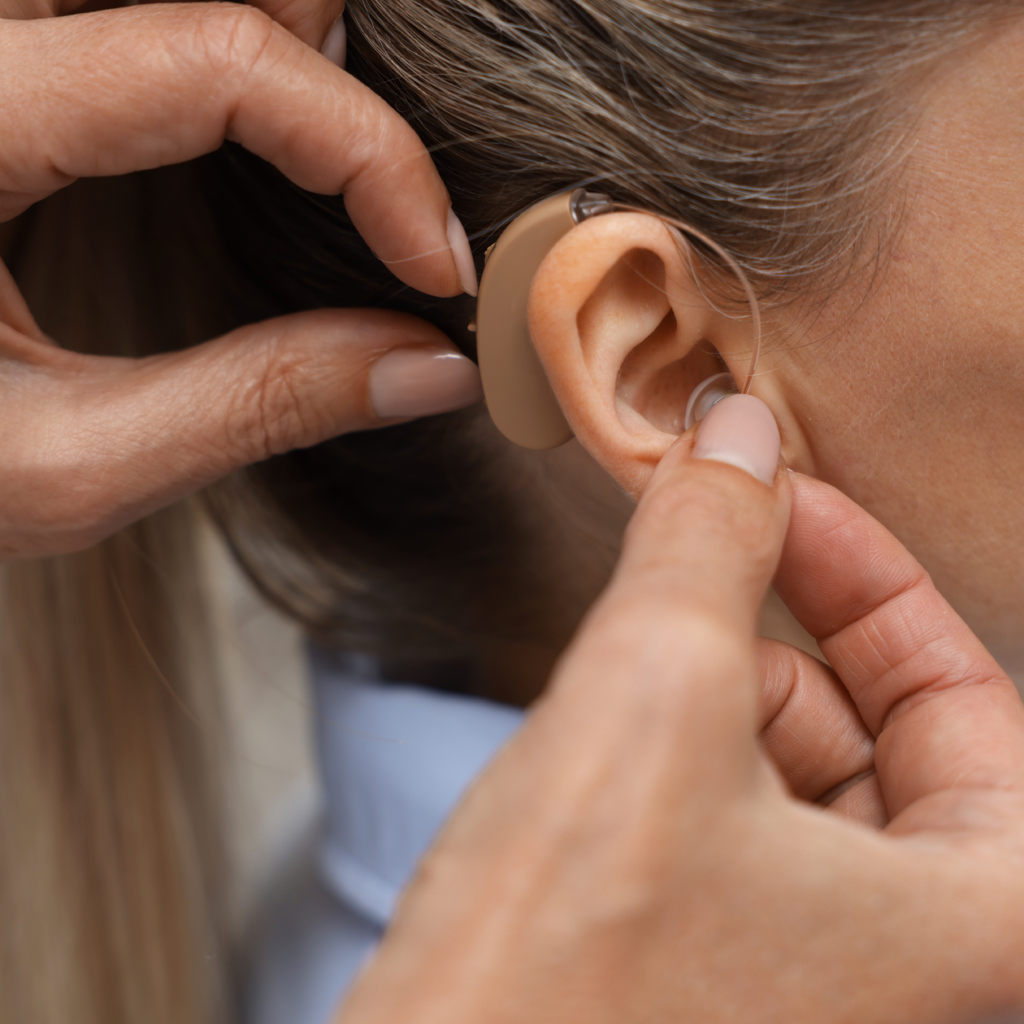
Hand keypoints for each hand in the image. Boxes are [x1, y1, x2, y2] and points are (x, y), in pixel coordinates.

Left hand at [0, 0, 479, 557]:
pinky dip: (213, 46)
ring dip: (275, 35)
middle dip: (330, 56)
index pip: (217, 59)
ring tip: (320, 163)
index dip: (370, 153)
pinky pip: (119, 9)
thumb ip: (260, 406)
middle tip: (377, 198)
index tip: (434, 267)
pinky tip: (235, 125)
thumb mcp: (66, 470)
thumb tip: (431, 368)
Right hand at [337, 397, 1023, 1023]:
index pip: (965, 684)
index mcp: (982, 923)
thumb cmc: (554, 984)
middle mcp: (921, 965)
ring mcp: (819, 975)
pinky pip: (730, 815)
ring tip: (630, 648)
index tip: (776, 492)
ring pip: (793, 764)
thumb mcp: (650, 701)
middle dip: (776, 619)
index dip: (863, 567)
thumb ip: (709, 545)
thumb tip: (733, 435)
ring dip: (713, 676)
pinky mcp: (724, 969)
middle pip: (879, 724)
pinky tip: (605, 731)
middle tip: (694, 538)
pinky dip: (677, 742)